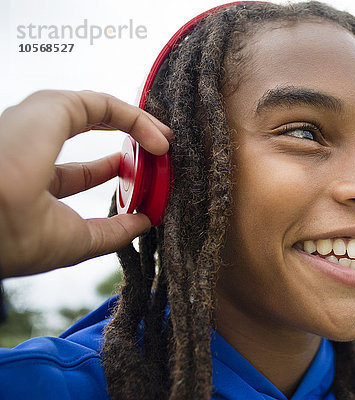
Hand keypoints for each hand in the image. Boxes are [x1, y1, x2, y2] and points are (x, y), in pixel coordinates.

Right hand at [0, 90, 172, 277]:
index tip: (145, 185)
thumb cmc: (15, 234)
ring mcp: (39, 124)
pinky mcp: (54, 105)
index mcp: (29, 181)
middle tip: (161, 158)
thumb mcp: (74, 240)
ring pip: (100, 115)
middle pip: (90, 140)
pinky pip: (105, 105)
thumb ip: (111, 232)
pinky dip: (136, 119)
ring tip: (166, 143)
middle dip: (129, 148)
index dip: (114, 176)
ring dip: (138, 127)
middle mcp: (31, 147)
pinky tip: (160, 139)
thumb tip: (145, 223)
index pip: (78, 174)